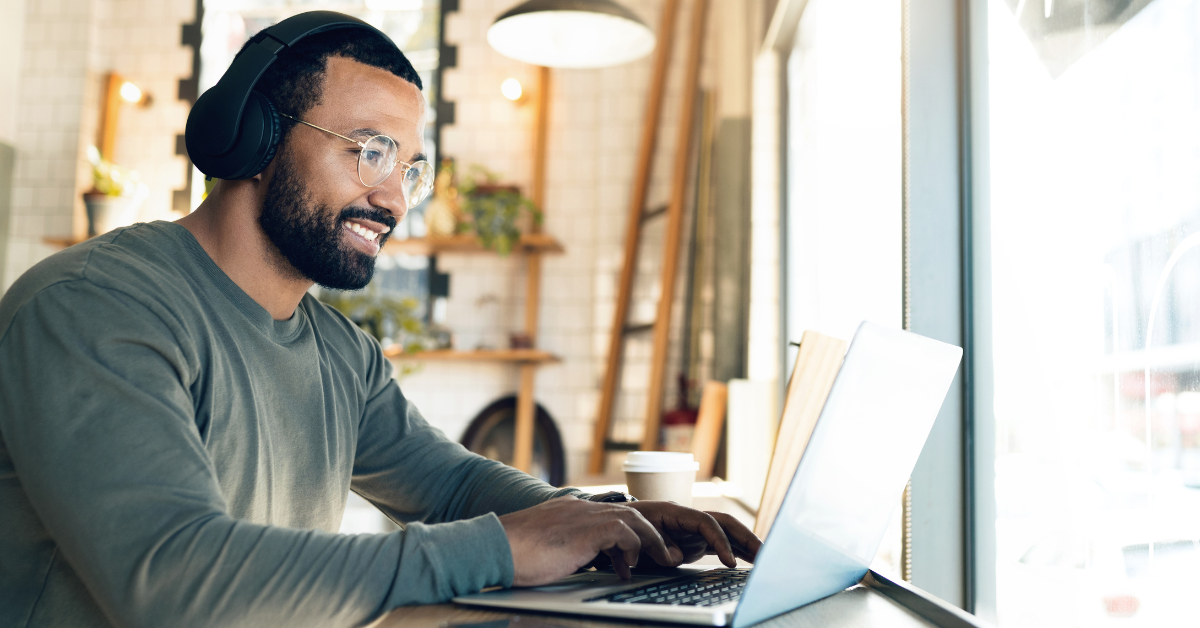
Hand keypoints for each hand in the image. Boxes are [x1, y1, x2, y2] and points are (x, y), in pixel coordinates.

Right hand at [498, 496, 682, 585]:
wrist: (494, 546)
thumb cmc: (512, 553)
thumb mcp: (544, 548)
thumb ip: (563, 548)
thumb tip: (575, 562)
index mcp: (569, 511)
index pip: (609, 515)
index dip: (628, 533)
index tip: (633, 556)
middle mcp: (579, 508)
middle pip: (629, 511)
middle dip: (649, 533)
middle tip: (661, 554)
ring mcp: (582, 516)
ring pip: (632, 518)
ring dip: (650, 540)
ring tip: (659, 560)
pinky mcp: (585, 529)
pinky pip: (623, 531)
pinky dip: (633, 548)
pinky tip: (627, 566)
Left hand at [625, 501, 761, 567]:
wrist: (619, 525)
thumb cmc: (627, 528)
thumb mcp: (638, 536)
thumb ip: (659, 545)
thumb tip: (677, 556)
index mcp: (676, 512)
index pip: (707, 523)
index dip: (721, 541)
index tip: (730, 562)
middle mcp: (689, 518)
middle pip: (725, 522)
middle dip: (745, 536)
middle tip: (764, 554)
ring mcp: (693, 530)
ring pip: (726, 532)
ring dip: (745, 543)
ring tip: (765, 558)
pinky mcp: (694, 541)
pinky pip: (719, 544)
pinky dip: (735, 550)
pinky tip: (749, 559)